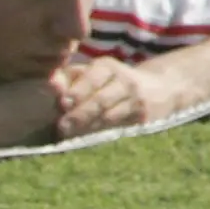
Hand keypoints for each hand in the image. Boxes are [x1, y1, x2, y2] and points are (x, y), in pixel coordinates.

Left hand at [48, 56, 176, 138]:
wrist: (158, 89)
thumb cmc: (109, 83)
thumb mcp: (90, 74)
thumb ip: (68, 79)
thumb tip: (50, 85)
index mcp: (106, 67)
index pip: (92, 79)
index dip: (77, 91)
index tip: (62, 103)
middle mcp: (124, 81)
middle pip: (101, 99)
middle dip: (80, 114)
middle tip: (62, 127)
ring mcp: (136, 101)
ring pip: (110, 116)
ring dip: (90, 127)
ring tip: (72, 136)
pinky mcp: (144, 119)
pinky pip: (121, 128)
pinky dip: (105, 134)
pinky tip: (91, 141)